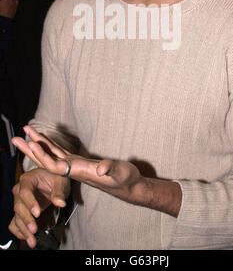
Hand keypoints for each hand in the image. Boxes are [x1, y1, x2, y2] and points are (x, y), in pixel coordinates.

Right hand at [8, 167, 69, 248]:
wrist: (53, 179)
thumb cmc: (55, 177)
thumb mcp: (60, 180)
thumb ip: (59, 192)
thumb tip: (60, 203)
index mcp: (28, 179)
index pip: (25, 191)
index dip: (30, 203)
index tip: (37, 213)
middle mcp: (20, 190)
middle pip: (19, 206)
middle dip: (26, 219)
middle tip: (34, 229)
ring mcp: (20, 201)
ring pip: (17, 216)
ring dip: (23, 229)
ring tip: (32, 240)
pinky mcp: (22, 210)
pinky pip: (15, 222)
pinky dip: (20, 230)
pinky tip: (27, 237)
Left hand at [12, 126, 181, 219]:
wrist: (130, 187)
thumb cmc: (126, 180)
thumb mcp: (121, 172)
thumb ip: (111, 168)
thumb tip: (101, 167)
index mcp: (79, 171)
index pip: (55, 165)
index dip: (42, 154)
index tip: (30, 143)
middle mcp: (73, 170)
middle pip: (47, 160)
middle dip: (31, 149)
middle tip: (16, 137)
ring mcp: (75, 166)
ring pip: (51, 155)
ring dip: (37, 144)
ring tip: (25, 132)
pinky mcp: (79, 163)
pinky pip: (59, 153)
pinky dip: (50, 145)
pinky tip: (44, 139)